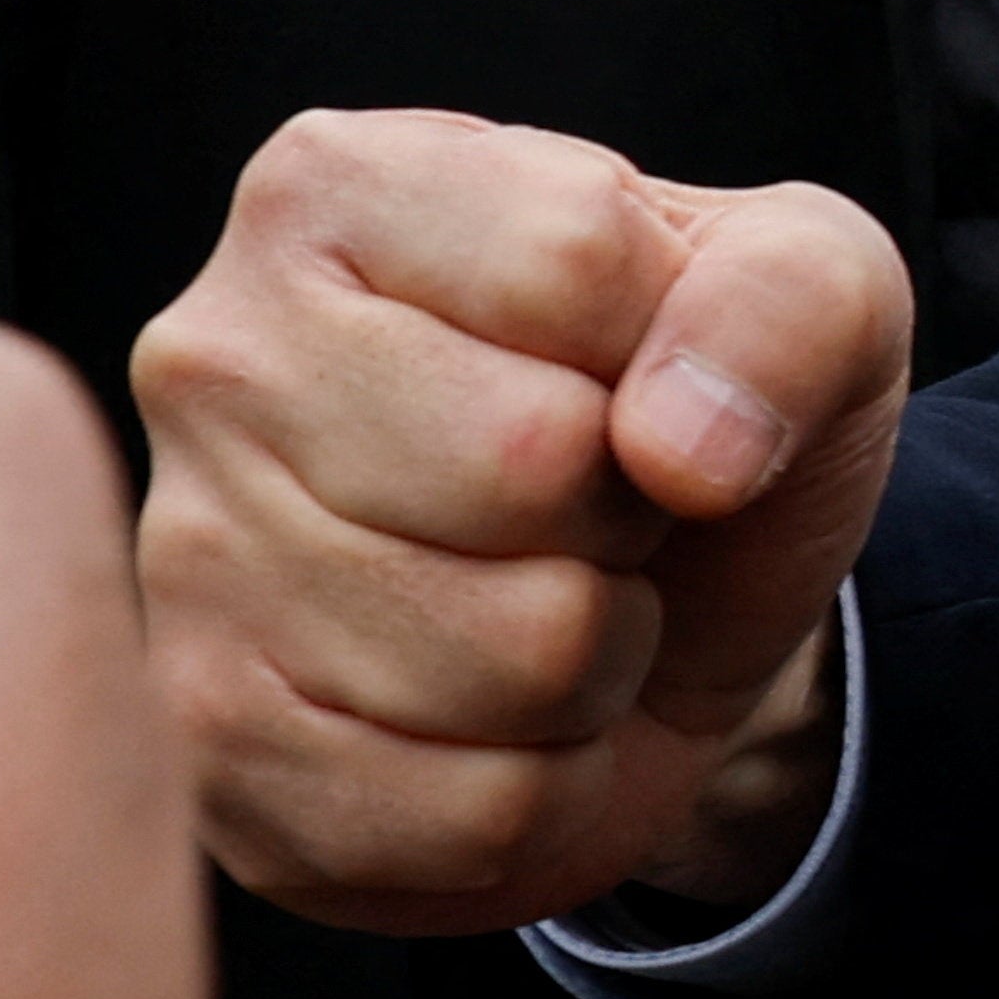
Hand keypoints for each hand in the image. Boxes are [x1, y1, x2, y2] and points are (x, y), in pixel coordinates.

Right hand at [133, 109, 907, 935]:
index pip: (573, 259)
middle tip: (595, 502)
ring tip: (546, 599)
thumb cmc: (690, 407)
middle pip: (526, 462)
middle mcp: (219, 356)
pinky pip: (475, 812)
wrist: (652, 618)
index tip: (638, 365)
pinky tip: (496, 721)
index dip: (673, 343)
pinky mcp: (215, 764)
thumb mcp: (811, 289)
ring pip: (513, 656)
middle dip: (628, 509)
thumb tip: (684, 446)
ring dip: (596, 656)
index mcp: (335, 186)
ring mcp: (187, 567)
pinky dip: (548, 788)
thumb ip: (789, 298)